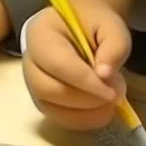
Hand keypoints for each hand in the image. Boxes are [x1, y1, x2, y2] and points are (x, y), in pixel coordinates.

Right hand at [23, 0, 131, 129]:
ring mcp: (33, 84)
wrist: (84, 26)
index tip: (114, 92)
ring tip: (111, 101)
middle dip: (86, 99)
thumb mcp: (111, 25)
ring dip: (86, 113)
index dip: (87, 82)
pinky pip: (58, 119)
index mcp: (40, 33)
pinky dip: (83, 121)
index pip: (59, 64)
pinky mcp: (44, 101)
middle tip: (116, 94)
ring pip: (52, 109)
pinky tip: (102, 110)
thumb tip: (105, 75)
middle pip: (49, 90)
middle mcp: (30, 61)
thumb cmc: (94, 24)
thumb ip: (114, 45)